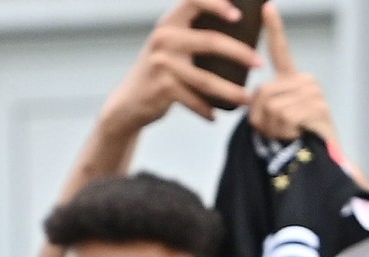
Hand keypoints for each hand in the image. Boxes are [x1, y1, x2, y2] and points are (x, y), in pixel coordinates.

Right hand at [100, 0, 260, 131]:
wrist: (127, 102)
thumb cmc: (159, 71)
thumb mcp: (169, 45)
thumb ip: (193, 31)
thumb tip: (240, 22)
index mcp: (168, 23)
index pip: (194, 1)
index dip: (218, 4)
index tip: (239, 16)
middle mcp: (163, 40)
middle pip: (211, 42)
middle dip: (241, 54)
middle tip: (260, 63)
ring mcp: (161, 64)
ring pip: (206, 79)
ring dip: (231, 91)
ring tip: (247, 98)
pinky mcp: (162, 88)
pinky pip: (193, 99)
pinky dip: (206, 110)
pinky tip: (215, 116)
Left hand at [249, 5, 336, 143]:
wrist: (316, 156)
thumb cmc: (290, 136)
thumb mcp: (271, 114)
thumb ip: (261, 102)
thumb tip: (250, 98)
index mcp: (291, 78)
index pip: (281, 50)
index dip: (274, 28)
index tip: (266, 6)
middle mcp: (305, 79)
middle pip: (261, 93)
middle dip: (260, 118)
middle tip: (278, 128)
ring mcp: (313, 92)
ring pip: (271, 107)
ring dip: (271, 127)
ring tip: (288, 132)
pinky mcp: (318, 106)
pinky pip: (284, 118)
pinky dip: (283, 132)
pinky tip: (296, 134)